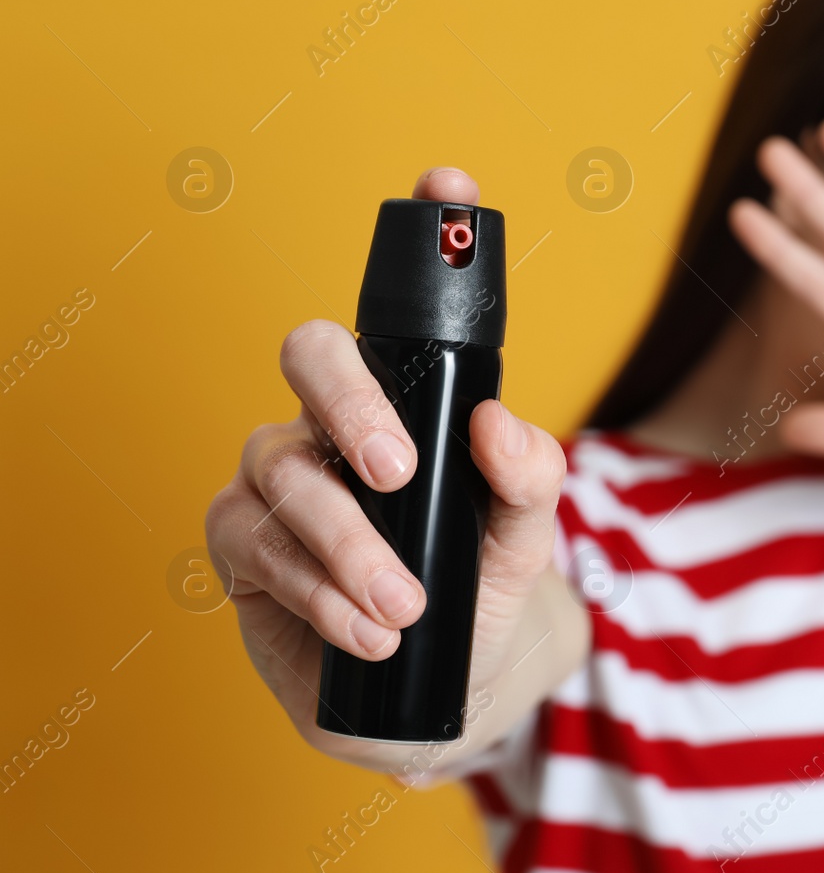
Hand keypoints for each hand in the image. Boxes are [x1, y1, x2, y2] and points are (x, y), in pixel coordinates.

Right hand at [205, 168, 578, 770]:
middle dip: (350, 403)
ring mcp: (282, 478)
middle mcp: (337, 421)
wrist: (441, 691)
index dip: (425, 231)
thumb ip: (530, 480)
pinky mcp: (243, 546)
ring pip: (280, 470)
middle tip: (397, 470)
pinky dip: (314, 589)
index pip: (407, 308)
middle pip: (311, 355)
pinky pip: (255, 545)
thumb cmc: (481, 594)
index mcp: (411, 402)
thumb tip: (498, 422)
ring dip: (344, 543)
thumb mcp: (525, 540)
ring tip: (403, 605)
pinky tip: (366, 628)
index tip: (450, 182)